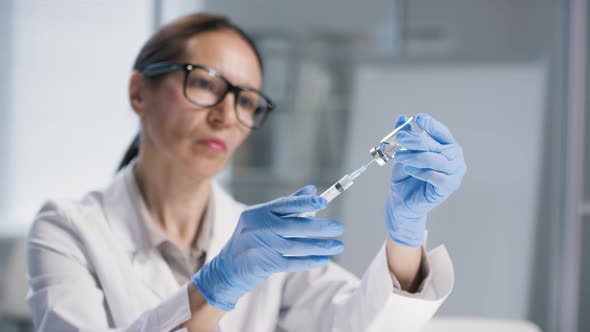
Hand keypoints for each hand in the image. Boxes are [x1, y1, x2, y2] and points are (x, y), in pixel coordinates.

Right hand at [192, 186, 343, 310]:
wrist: (227, 268)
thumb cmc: (250, 239)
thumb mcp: (262, 218)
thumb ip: (287, 205)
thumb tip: (312, 189)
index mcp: (257, 212)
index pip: (284, 205)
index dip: (305, 203)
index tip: (324, 202)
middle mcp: (257, 228)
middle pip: (294, 225)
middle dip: (319, 227)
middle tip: (339, 228)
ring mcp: (260, 247)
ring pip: (296, 246)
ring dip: (319, 246)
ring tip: (338, 245)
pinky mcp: (263, 265)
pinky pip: (292, 262)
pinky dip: (309, 260)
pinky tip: (323, 259)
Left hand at [385, 113, 465, 247]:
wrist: (402, 199)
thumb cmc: (406, 175)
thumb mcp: (404, 152)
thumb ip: (405, 136)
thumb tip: (400, 118)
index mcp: (446, 145)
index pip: (441, 132)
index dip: (431, 125)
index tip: (418, 118)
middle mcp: (454, 157)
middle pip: (435, 145)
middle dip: (416, 140)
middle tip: (400, 139)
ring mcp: (454, 172)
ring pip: (435, 160)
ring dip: (415, 157)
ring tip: (399, 157)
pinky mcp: (449, 186)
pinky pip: (436, 177)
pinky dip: (421, 172)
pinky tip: (409, 170)